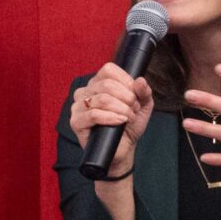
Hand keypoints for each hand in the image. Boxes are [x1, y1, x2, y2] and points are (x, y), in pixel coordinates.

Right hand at [69, 62, 154, 179]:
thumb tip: (140, 80)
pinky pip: (93, 115)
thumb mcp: (143, 106)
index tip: (135, 95)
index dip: (126, 81)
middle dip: (127, 98)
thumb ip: (144, 92)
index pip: (109, 70)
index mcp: (98, 83)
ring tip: (129, 118)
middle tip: (134, 110)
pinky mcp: (76, 122)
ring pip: (102, 99)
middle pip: (107, 84)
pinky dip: (111, 117)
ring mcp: (78, 106)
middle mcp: (85, 91)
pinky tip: (120, 121)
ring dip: (121, 109)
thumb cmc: (129, 125)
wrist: (123, 149)